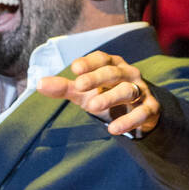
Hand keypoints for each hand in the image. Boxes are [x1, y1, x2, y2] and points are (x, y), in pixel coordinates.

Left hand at [37, 51, 159, 136]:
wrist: (138, 110)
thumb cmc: (106, 94)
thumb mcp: (84, 92)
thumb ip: (64, 87)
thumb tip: (38, 84)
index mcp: (112, 65)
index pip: (102, 59)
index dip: (89, 62)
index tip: (74, 69)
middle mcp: (128, 74)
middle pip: (113, 73)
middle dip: (96, 78)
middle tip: (79, 86)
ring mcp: (140, 90)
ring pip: (127, 91)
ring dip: (110, 98)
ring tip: (92, 108)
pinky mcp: (150, 108)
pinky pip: (142, 113)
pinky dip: (129, 121)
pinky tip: (113, 130)